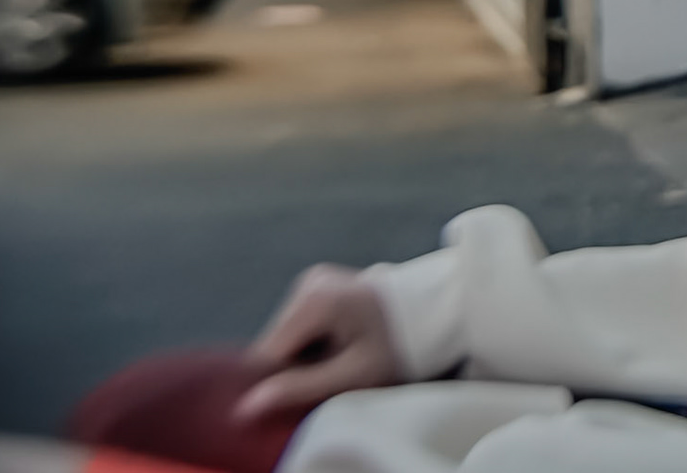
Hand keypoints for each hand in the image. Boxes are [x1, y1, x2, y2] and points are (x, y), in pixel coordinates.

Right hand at [234, 264, 403, 420]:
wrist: (440, 310)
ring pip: (288, 335)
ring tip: (344, 358)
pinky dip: (315, 341)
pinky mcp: (322, 284)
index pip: (267, 355)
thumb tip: (247, 406)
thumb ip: (302, 388)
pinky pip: (302, 324)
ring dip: (307, 355)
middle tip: (336, 374)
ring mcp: (315, 279)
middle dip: (298, 366)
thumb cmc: (402, 345)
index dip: (283, 380)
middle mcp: (308, 282)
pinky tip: (342, 345)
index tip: (311, 391)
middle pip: (277, 343)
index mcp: (313, 300)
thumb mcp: (355, 374)